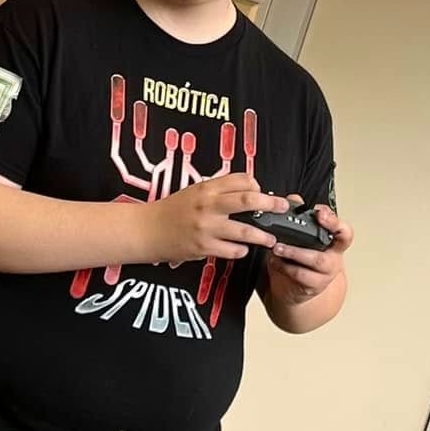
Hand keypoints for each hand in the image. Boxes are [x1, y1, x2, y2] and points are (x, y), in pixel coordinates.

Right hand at [138, 174, 288, 264]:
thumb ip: (218, 191)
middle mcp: (208, 205)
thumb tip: (247, 191)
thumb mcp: (194, 192)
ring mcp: (207, 228)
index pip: (241, 179)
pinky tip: (241, 249)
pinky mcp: (203, 247)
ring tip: (270, 239)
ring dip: (263, 236)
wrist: (146, 230)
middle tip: (282, 208)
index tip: (263, 193)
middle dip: (271, 204)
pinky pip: (232, 250)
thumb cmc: (171, 211)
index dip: (257, 185)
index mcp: (207, 188)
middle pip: (249, 200)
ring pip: (246, 231)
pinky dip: (241, 251)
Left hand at [264, 201, 352, 306]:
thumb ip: (298, 216)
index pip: (344, 230)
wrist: (293, 290)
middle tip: (308, 222)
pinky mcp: (313, 285)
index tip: (321, 212)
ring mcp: (325, 273)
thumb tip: (294, 199)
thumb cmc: (298, 261)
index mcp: (333, 243)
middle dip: (325, 230)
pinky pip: (300, 274)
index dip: (336, 220)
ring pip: (316, 260)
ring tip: (277, 247)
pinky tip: (274, 261)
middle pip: (338, 242)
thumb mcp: (299, 238)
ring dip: (295, 251)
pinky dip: (284, 266)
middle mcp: (333, 257)